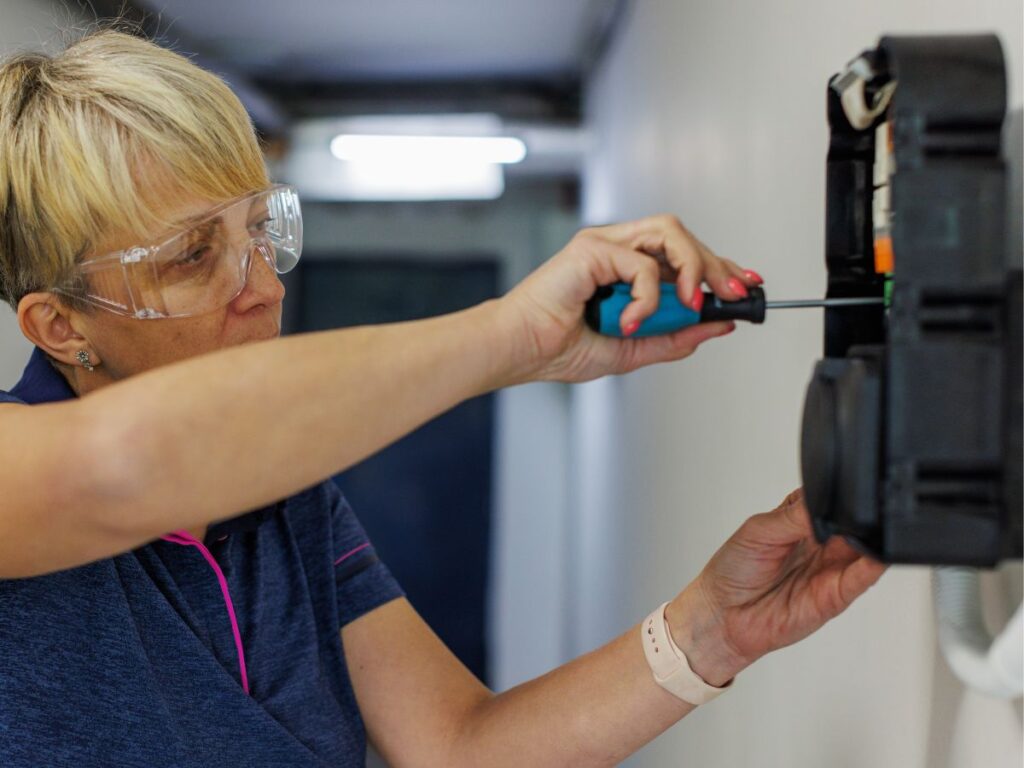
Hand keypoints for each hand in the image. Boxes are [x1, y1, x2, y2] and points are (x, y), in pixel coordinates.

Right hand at [497, 215, 761, 383]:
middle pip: (682, 237)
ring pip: (668, 233)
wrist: (521, 350)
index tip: (745, 285)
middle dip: (715, 265)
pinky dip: (647, 297)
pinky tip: (632, 321)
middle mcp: (616, 250)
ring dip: (691, 266)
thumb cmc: (558, 347)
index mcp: (624, 269)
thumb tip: (717, 325)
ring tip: (693, 301)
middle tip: (732, 295)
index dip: (717, 266)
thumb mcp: (633, 349)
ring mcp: (603, 245)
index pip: (682, 254)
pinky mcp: (591, 249)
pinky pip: (640, 264)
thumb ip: (673, 337)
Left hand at [666, 489, 885, 686]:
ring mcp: (831, 568)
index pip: (831, 499)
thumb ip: (792, 516)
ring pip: (866, 548)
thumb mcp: (758, 531)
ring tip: (868, 529)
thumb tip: (820, 502)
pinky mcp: (836, 595)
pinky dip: (874, 566)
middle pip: (854, 522)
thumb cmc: (734, 570)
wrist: (722, 615)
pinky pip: (862, 578)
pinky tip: (877, 556)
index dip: (840, 491)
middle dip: (861, 514)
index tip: (844, 486)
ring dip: (873, 537)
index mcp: (801, 519)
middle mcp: (821, 542)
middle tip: (856, 509)